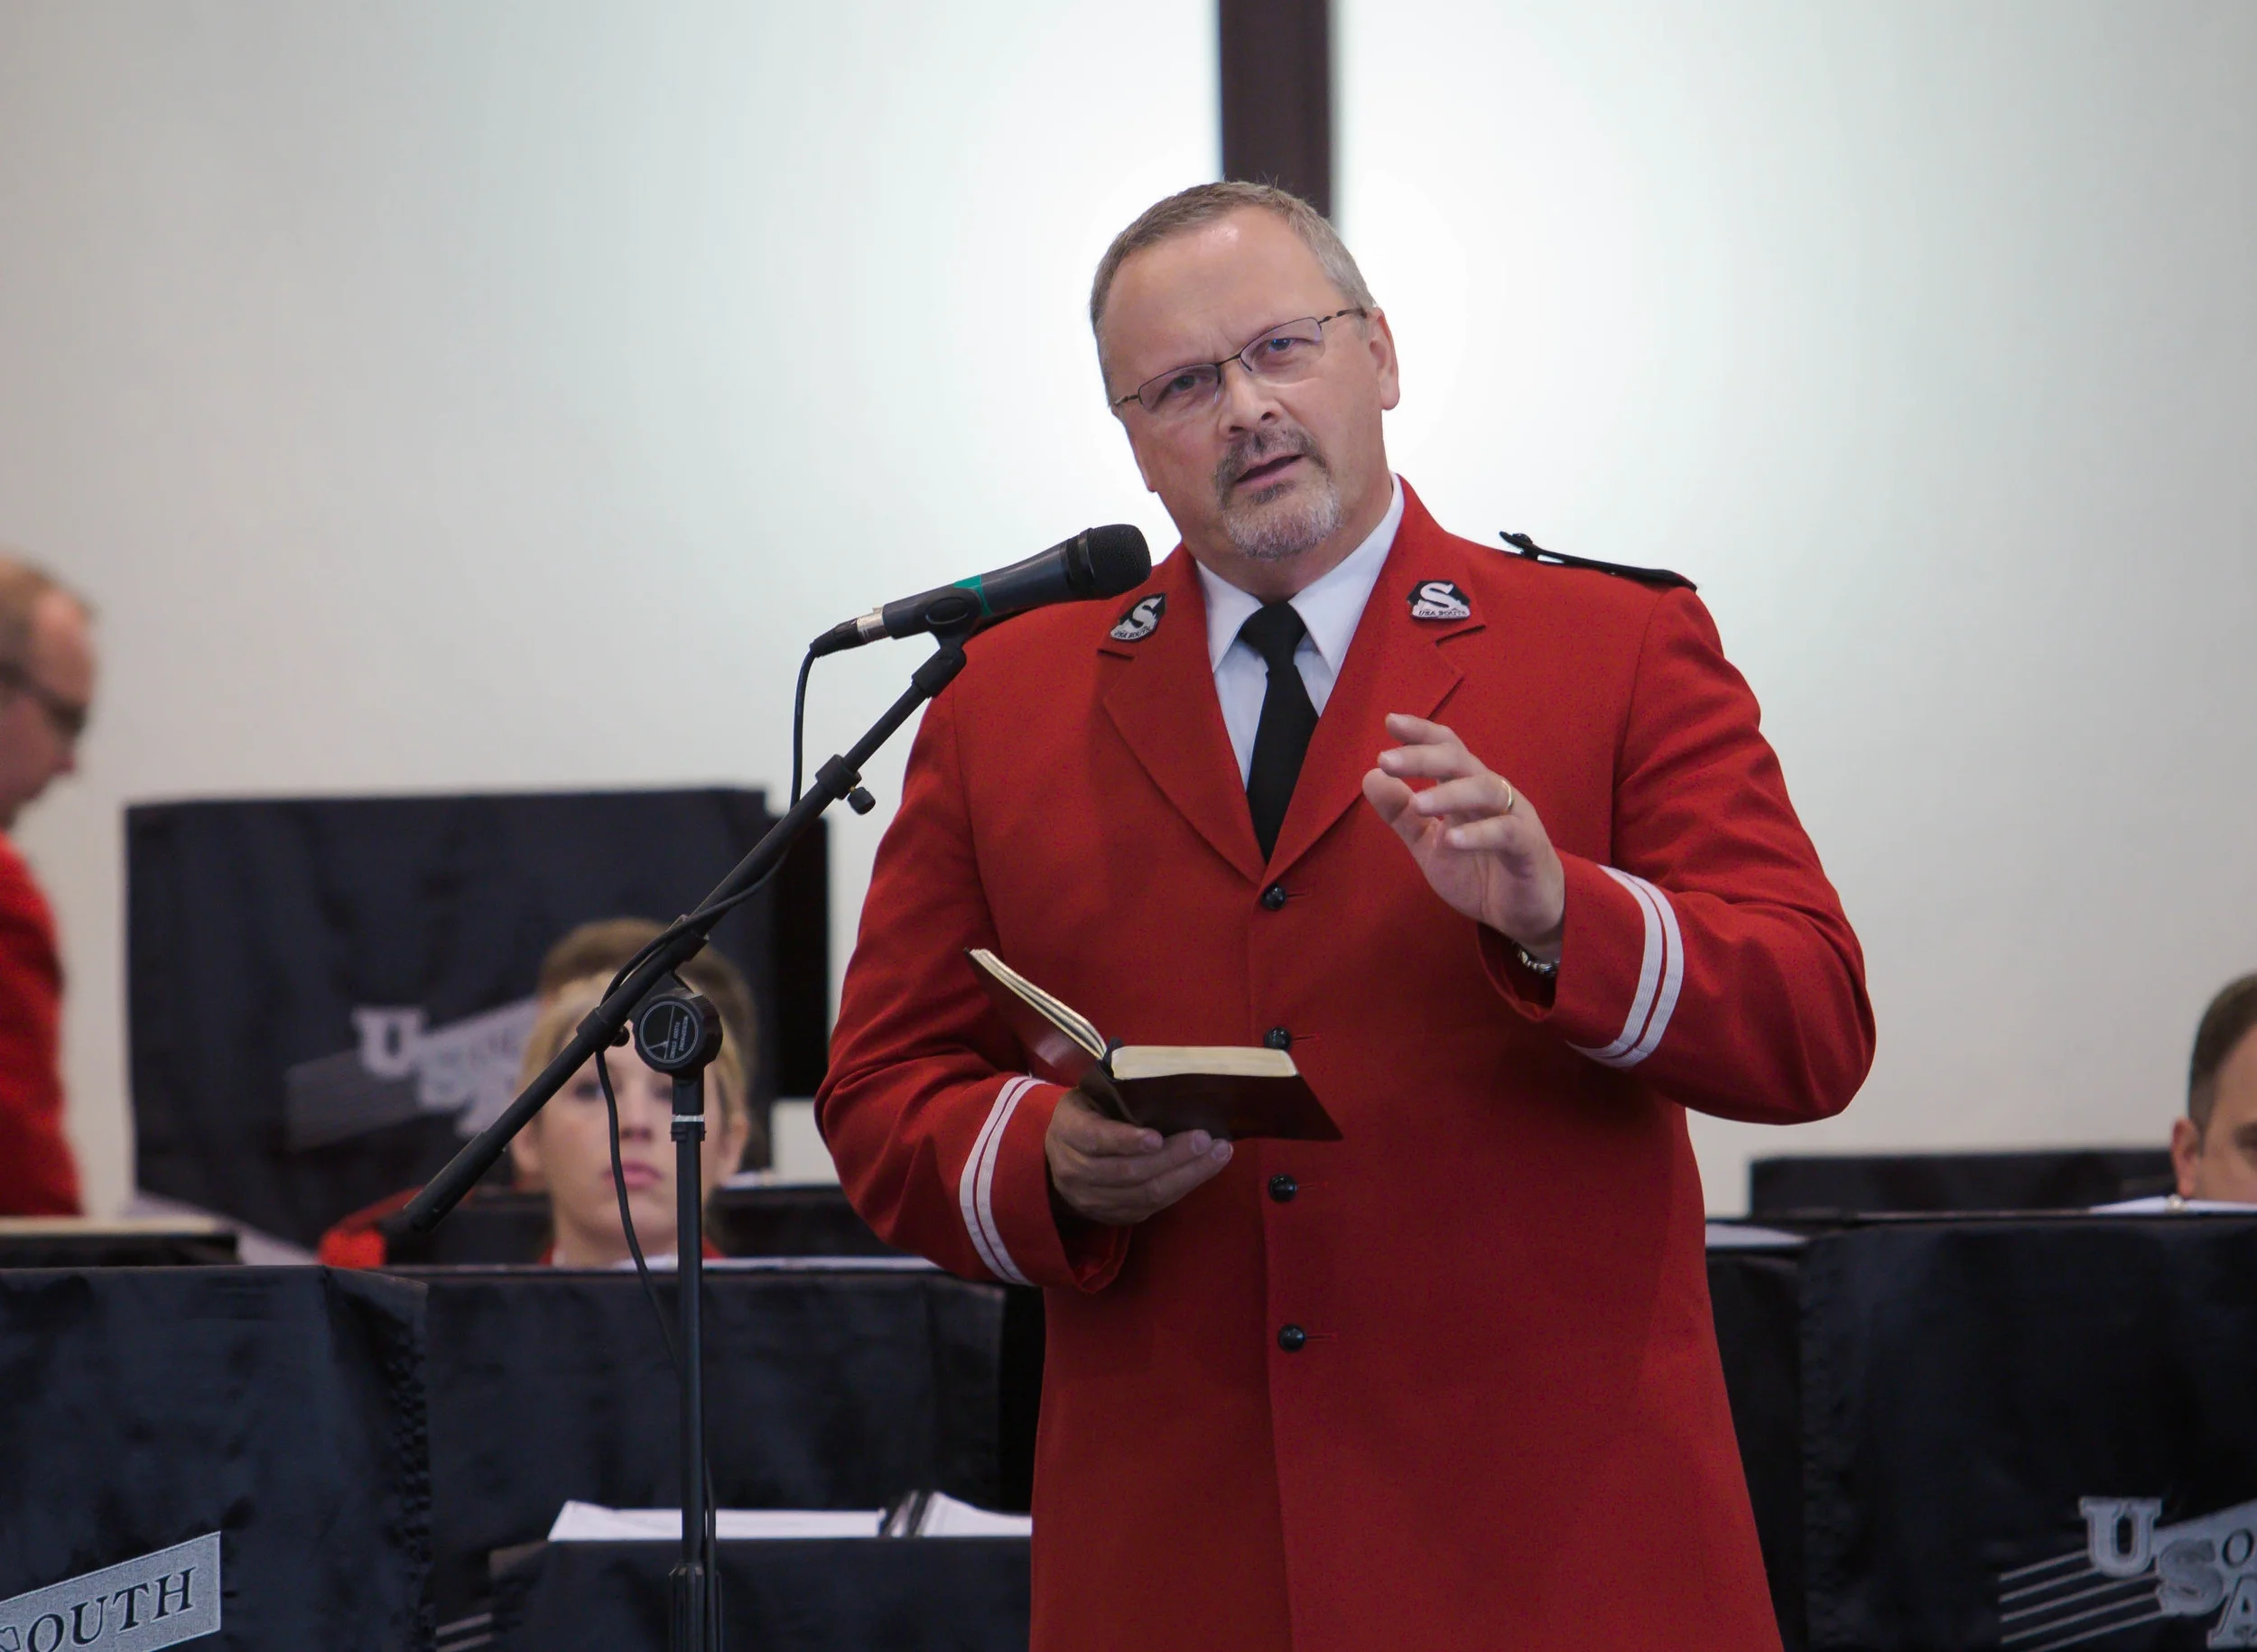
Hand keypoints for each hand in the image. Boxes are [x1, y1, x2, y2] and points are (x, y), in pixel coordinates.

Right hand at [1044, 1087, 1232, 1224]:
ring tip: (1218, 1154)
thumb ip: (1116, 1091)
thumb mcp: (1089, 1095)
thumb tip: (1166, 1080)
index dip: (1126, 1141)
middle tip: (1205, 1139)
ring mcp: (1093, 1200)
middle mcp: (1075, 1171)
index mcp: (1068, 1132)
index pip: (1095, 1140)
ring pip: (1145, 1194)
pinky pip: (1152, 1207)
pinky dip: (1182, 1187)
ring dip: (1187, 1175)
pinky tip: (1204, 1169)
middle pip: (1129, 1172)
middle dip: (1172, 1157)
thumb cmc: (1086, 1114)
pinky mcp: (1114, 1216)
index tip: (1157, 1137)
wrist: (1059, 1159)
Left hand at [1361, 712, 1566, 959]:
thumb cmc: (1480, 872)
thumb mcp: (1429, 844)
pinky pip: (1506, 833)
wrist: (1525, 915)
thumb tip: (1370, 776)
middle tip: (1386, 760)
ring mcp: (1514, 817)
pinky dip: (1478, 835)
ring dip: (1448, 794)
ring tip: (1417, 803)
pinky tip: (1452, 840)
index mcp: (1466, 789)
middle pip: (1460, 761)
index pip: (1447, 749)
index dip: (1421, 734)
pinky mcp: (1528, 847)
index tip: (1390, 722)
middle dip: (1422, 757)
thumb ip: (1402, 814)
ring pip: (1484, 790)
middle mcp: (1491, 794)